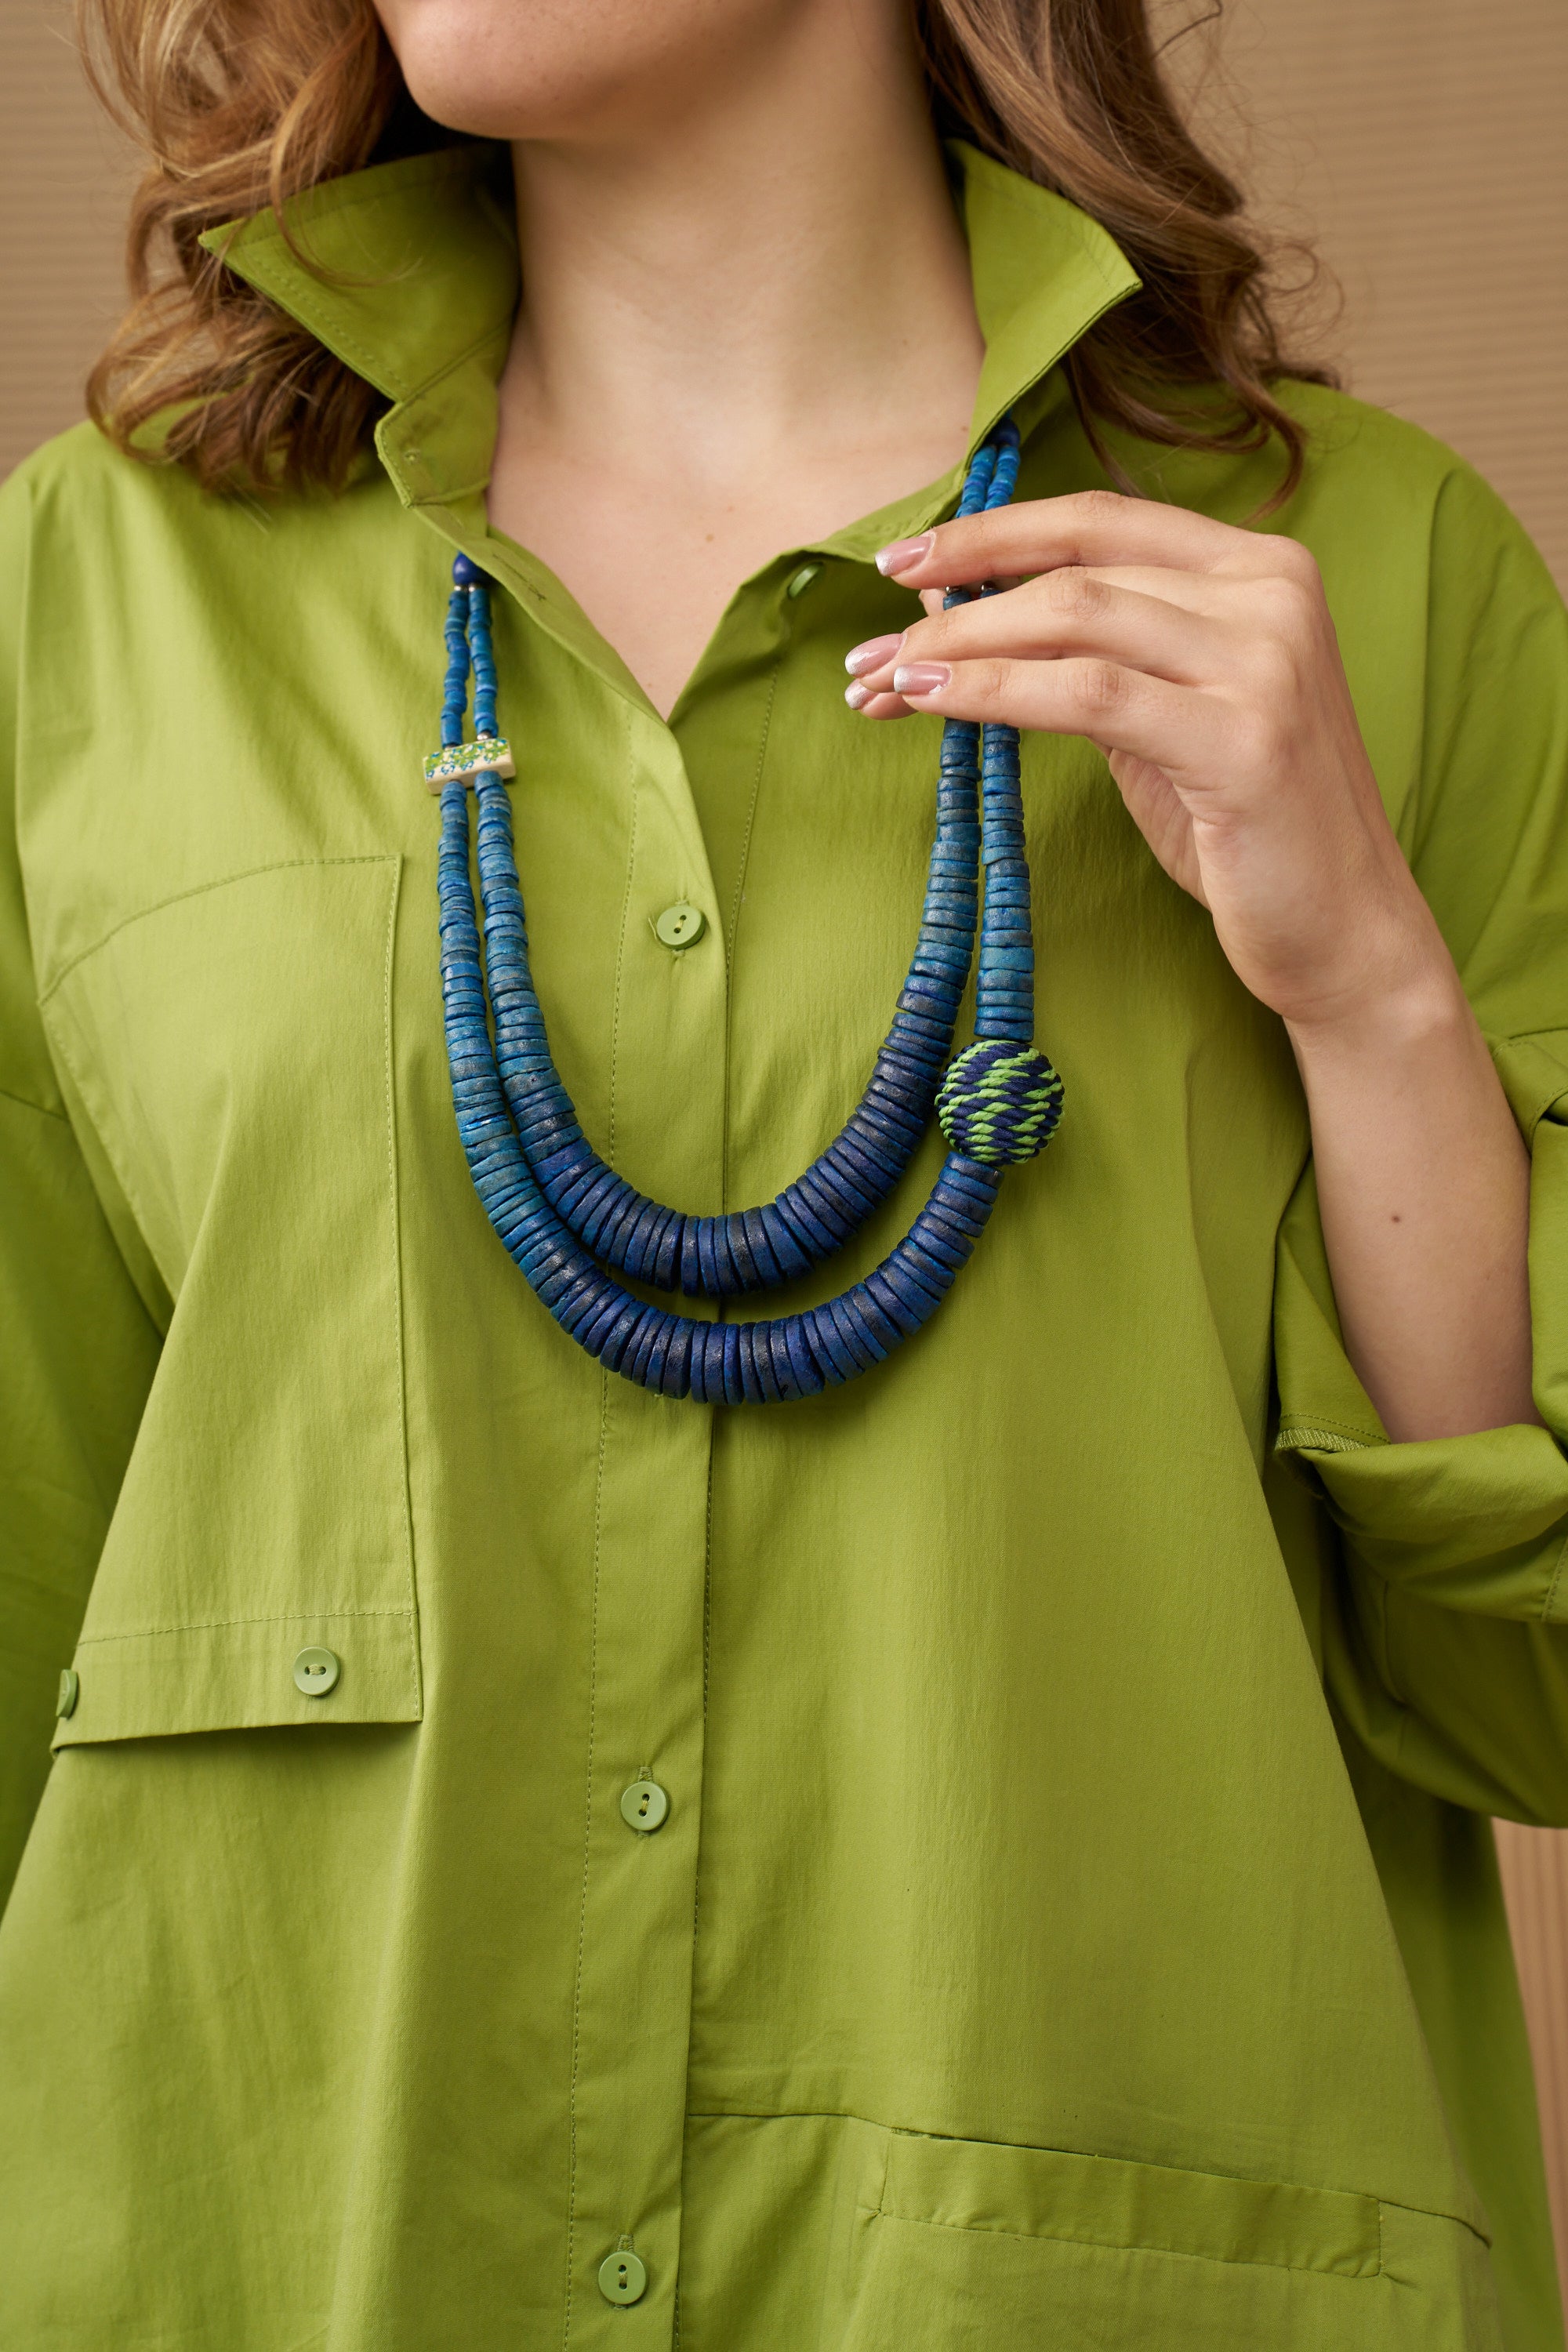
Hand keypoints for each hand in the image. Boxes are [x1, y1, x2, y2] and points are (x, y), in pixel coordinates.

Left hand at [845, 491, 1451, 1036]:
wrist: (1343, 929)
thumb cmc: (1243, 827)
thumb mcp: (1160, 716)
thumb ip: (1087, 653)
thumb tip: (958, 607)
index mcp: (1261, 568)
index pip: (1100, 521)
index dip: (992, 532)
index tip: (901, 563)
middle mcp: (1272, 593)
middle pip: (1074, 570)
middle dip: (953, 603)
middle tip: (866, 651)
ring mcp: (1265, 661)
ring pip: (1072, 621)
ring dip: (957, 650)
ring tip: (881, 684)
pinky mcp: (1244, 737)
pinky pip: (1086, 695)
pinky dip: (991, 693)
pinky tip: (929, 705)